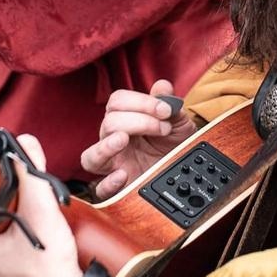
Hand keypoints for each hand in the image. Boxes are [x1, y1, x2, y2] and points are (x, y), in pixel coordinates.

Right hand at [80, 79, 194, 200]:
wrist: (185, 170)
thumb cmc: (176, 144)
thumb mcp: (179, 122)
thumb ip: (169, 104)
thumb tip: (162, 87)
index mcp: (125, 120)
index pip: (117, 102)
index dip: (140, 102)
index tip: (165, 110)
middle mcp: (114, 141)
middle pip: (108, 123)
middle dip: (139, 122)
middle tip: (164, 129)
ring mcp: (114, 165)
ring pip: (91, 156)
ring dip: (106, 146)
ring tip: (124, 140)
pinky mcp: (120, 188)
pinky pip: (101, 189)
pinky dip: (108, 183)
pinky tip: (123, 175)